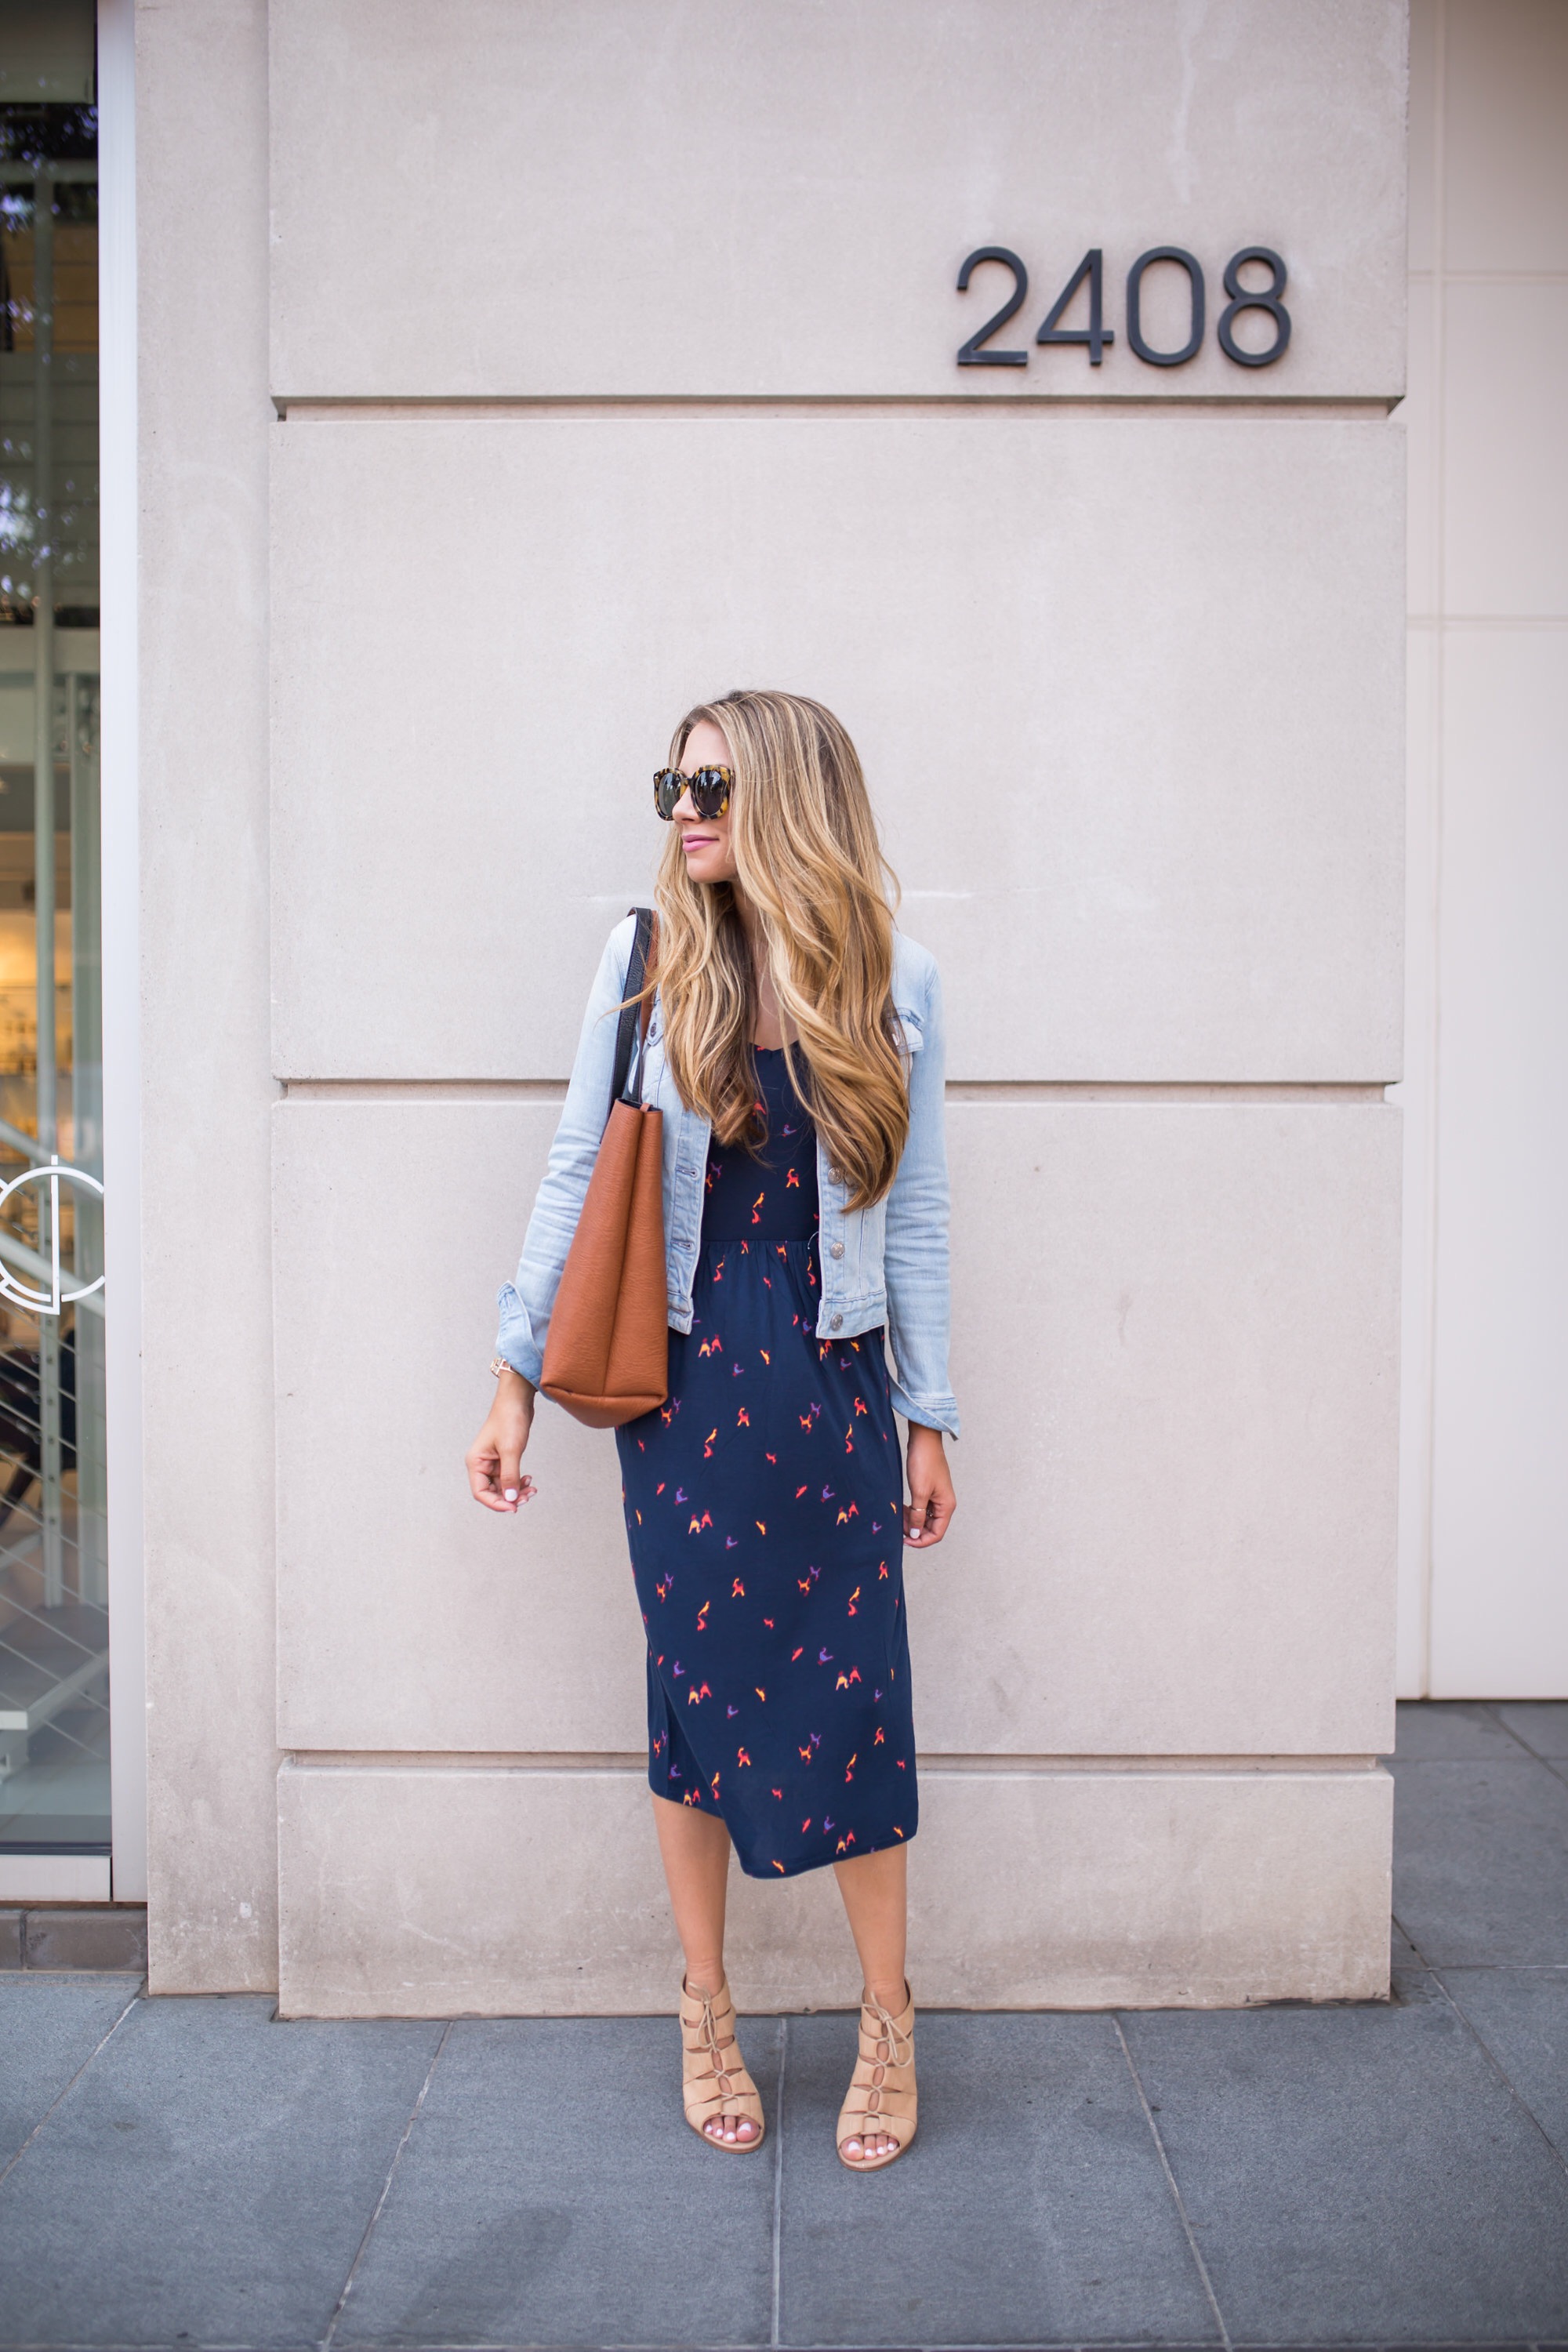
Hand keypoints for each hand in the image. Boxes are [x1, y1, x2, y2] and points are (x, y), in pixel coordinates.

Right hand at [465, 1369, 537, 1513]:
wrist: (517, 1400)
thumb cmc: (509, 1419)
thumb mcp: (511, 1450)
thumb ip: (510, 1476)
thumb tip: (510, 1499)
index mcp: (475, 1462)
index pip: (481, 1493)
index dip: (496, 1504)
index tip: (513, 1508)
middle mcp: (481, 1464)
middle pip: (492, 1492)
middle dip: (509, 1498)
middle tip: (528, 1498)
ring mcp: (492, 1462)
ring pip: (503, 1486)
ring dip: (516, 1491)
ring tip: (532, 1489)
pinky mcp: (503, 1459)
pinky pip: (509, 1478)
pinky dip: (518, 1482)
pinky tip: (528, 1480)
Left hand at [903, 1424, 954, 1547]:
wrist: (923, 1440)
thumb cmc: (924, 1463)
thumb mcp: (919, 1493)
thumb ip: (918, 1516)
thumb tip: (916, 1535)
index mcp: (946, 1506)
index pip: (937, 1534)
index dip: (921, 1541)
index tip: (905, 1541)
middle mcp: (944, 1504)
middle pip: (931, 1528)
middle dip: (915, 1530)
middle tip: (898, 1527)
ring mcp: (937, 1497)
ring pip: (925, 1518)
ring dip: (912, 1521)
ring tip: (899, 1517)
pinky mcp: (929, 1490)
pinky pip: (921, 1508)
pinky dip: (912, 1511)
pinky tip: (902, 1508)